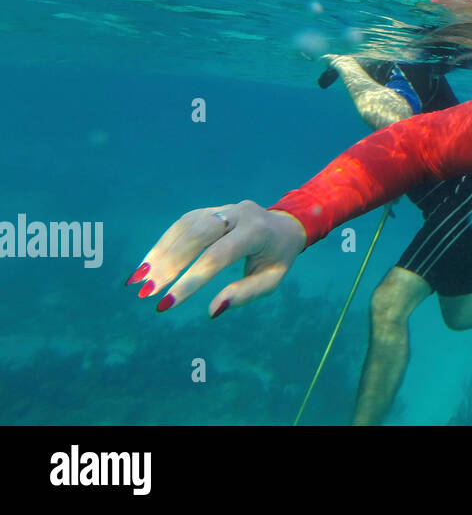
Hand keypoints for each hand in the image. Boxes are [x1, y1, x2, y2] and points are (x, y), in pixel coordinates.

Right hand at [127, 202, 306, 317]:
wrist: (285, 225)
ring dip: (160, 254)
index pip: (218, 256)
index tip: (167, 304)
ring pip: (186, 226)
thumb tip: (213, 310)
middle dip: (170, 264)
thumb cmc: (277, 257)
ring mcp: (223, 208)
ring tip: (139, 282)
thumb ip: (246, 293)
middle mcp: (238, 214)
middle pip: (198, 236)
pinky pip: (182, 224)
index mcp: (257, 231)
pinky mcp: (209, 210)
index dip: (191, 280)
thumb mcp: (272, 278)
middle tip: (147, 292)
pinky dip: (163, 244)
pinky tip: (147, 266)